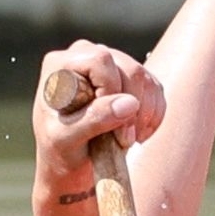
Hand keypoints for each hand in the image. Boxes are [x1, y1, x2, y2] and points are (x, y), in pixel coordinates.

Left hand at [35, 41, 166, 193]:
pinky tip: (138, 134)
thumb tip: (130, 103)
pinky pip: (155, 88)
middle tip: (123, 140)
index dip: (112, 90)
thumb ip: (94, 120)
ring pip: (145, 78)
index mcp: (61, 64)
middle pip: (128, 68)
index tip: (108, 124)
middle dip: (132, 108)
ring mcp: (110, 64)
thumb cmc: (59, 150)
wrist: (69, 160)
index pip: (101, 61)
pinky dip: (153, 115)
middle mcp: (86, 55)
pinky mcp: (130, 78)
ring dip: (144, 114)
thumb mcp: (67, 140)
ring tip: (127, 140)